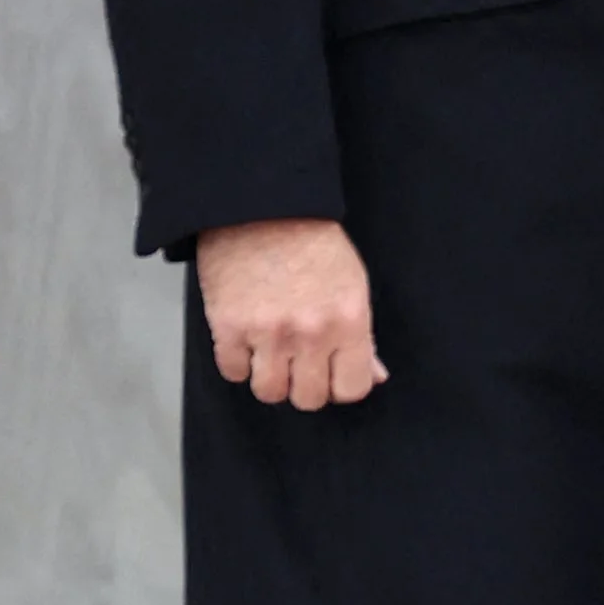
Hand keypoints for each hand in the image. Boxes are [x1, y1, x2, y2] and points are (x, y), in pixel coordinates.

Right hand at [196, 218, 386, 410]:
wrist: (261, 206)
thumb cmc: (311, 240)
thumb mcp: (352, 283)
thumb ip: (362, 336)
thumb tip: (375, 375)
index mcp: (348, 321)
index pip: (352, 389)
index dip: (340, 385)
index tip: (330, 374)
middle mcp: (311, 332)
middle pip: (308, 399)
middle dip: (303, 384)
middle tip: (298, 361)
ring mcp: (268, 332)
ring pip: (269, 392)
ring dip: (269, 377)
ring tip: (270, 352)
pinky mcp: (228, 327)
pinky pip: (233, 372)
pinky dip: (237, 361)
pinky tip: (246, 338)